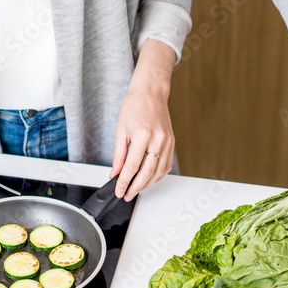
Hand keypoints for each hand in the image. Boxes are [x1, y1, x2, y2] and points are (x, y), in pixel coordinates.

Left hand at [109, 86, 174, 201]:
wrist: (151, 93)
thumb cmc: (135, 106)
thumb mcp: (121, 130)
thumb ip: (119, 155)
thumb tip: (115, 173)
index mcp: (142, 135)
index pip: (132, 166)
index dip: (125, 182)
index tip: (119, 190)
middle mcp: (158, 139)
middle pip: (147, 172)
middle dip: (136, 187)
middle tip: (127, 195)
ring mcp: (167, 142)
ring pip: (159, 171)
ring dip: (147, 184)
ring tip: (136, 189)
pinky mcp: (172, 143)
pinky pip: (166, 165)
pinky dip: (157, 175)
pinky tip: (148, 179)